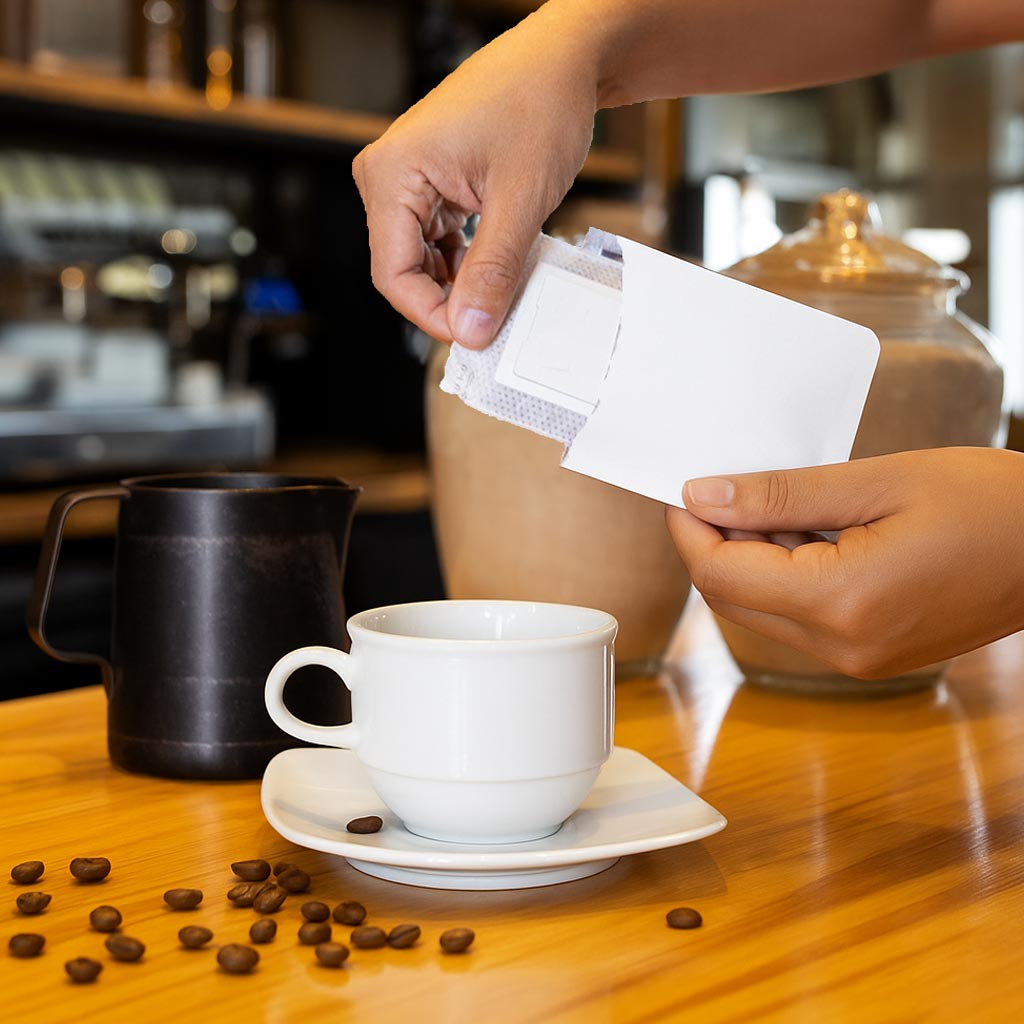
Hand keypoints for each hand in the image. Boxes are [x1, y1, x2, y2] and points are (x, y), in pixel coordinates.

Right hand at [352, 7, 599, 347]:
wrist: (562, 60)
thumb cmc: (539, 102)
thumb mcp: (520, 201)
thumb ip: (492, 272)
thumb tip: (471, 331)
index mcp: (392, 175)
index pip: (393, 274)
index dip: (432, 315)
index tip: (476, 336)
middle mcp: (388, 176)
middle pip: (405, 271)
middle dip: (450, 300)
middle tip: (497, 317)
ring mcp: (408, 180)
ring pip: (424, 261)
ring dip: (462, 283)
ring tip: (505, 285)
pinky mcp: (430, 184)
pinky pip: (439, 241)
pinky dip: (469, 262)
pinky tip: (499, 265)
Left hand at [666, 447, 1023, 677]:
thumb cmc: (989, 503)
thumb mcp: (876, 481)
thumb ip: (779, 494)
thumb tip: (703, 497)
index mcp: (841, 603)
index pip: (720, 574)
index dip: (688, 529)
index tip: (684, 488)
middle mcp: (842, 647)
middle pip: (731, 598)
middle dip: (714, 543)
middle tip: (726, 488)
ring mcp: (858, 660)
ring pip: (760, 612)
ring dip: (750, 560)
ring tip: (783, 504)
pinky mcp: (871, 656)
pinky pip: (798, 620)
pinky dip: (785, 578)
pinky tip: (811, 534)